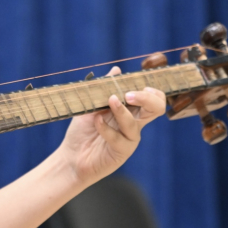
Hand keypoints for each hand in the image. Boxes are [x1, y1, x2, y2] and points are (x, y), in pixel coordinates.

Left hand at [57, 66, 166, 184]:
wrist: (70, 157)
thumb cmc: (81, 131)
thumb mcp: (90, 106)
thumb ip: (103, 88)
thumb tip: (116, 69)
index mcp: (130, 111)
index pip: (153, 98)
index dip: (150, 90)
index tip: (135, 83)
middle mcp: (133, 124)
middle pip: (156, 109)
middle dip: (146, 98)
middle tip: (128, 94)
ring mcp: (129, 139)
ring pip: (134, 124)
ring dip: (121, 111)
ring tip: (109, 101)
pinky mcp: (121, 152)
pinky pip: (118, 139)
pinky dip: (106, 128)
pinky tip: (96, 121)